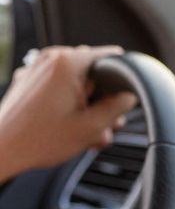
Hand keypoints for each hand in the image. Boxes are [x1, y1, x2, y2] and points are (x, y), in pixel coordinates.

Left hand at [0, 46, 137, 180]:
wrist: (0, 152)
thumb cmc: (37, 140)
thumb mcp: (91, 127)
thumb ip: (117, 107)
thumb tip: (128, 97)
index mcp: (67, 63)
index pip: (112, 57)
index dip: (123, 79)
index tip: (122, 99)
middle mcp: (50, 60)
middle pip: (94, 72)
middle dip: (103, 98)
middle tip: (104, 124)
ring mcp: (36, 69)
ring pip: (76, 81)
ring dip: (86, 105)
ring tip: (86, 132)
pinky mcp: (27, 82)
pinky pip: (57, 86)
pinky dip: (67, 103)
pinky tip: (69, 127)